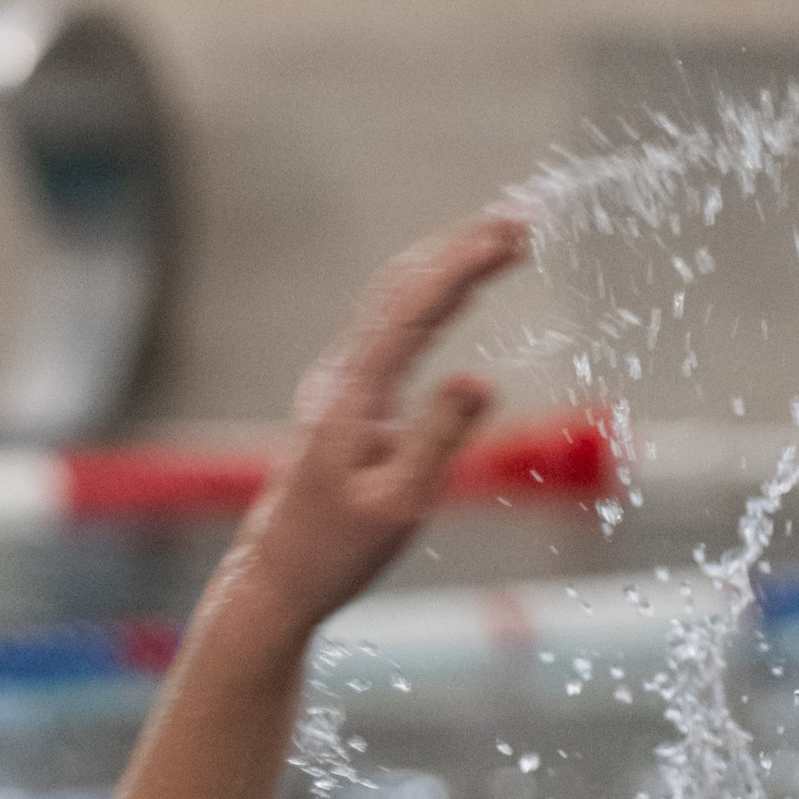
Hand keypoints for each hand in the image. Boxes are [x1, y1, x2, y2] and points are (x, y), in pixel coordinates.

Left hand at [216, 209, 531, 647]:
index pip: (413, 306)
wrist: (276, 579)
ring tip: (503, 241)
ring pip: (393, 302)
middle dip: (461, 246)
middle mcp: (341, 376)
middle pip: (401, 287)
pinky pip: (390, 329)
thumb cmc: (335, 552)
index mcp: (353, 394)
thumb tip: (481, 381)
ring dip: (446, 264)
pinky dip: (429, 298)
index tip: (512, 234)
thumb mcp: (398, 506)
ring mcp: (339, 384)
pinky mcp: (344, 400)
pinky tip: (459, 293)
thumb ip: (438, 439)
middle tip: (522, 219)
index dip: (464, 262)